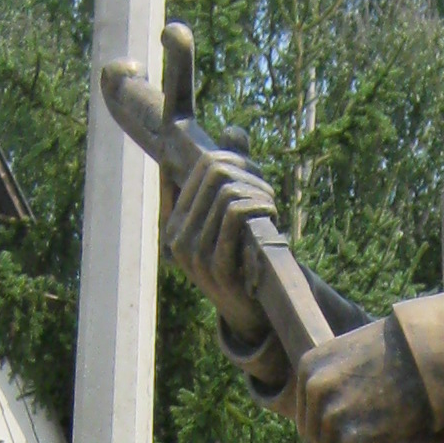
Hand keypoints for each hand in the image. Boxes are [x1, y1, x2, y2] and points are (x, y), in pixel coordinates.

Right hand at [163, 135, 276, 347]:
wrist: (250, 310)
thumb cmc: (241, 256)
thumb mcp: (231, 214)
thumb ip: (231, 173)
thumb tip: (233, 132)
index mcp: (174, 221)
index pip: (200, 166)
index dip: (231, 158)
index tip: (249, 171)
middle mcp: (177, 236)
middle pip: (215, 172)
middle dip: (248, 173)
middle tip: (265, 191)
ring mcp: (194, 253)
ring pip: (228, 193)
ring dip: (258, 193)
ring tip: (269, 206)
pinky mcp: (216, 266)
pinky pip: (235, 215)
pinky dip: (257, 207)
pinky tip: (269, 215)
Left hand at [296, 317, 430, 442]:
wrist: (437, 357)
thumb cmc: (409, 356)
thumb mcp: (359, 359)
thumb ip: (340, 385)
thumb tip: (334, 428)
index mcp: (311, 367)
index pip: (307, 416)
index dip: (322, 439)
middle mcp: (315, 388)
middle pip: (312, 440)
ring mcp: (332, 413)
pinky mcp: (353, 436)